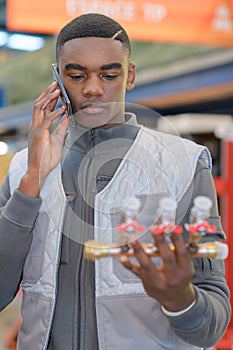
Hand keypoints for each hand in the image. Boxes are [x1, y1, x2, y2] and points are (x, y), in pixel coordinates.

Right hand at [18, 82, 68, 196]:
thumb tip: (68, 117)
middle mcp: (35, 126)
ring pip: (39, 108)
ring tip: (57, 90)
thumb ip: (62, 128)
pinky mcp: (39, 135)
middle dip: (48, 93)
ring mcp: (36, 130)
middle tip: (56, 83)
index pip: (43, 108)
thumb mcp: (58, 140)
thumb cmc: (47, 158)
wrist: (39, 171)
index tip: (57, 89)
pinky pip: (46, 120)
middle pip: (39, 104)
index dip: (50, 97)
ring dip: (49, 98)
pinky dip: (55, 113)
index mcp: (39, 127)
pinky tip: (62, 108)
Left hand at [119, 232, 195, 311]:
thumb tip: (166, 231)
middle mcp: (172, 277)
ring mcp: (158, 281)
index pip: (182, 253)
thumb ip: (176, 250)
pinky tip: (122, 256)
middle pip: (166, 258)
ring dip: (139, 251)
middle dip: (160, 242)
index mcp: (185, 270)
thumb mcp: (184, 265)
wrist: (175, 298)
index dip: (177, 240)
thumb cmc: (179, 276)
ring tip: (133, 239)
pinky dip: (128, 264)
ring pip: (148, 265)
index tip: (171, 227)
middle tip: (155, 229)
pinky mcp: (146, 282)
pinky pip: (136, 272)